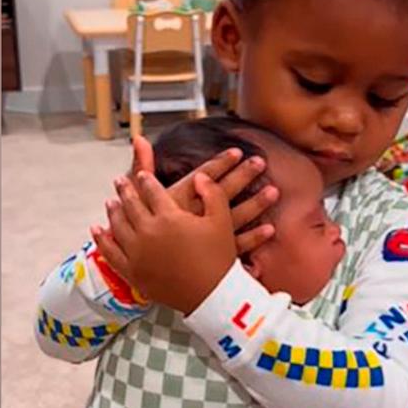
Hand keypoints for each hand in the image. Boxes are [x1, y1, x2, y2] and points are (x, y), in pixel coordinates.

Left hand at [91, 170, 236, 314]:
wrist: (212, 296)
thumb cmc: (219, 258)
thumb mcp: (221, 221)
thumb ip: (211, 193)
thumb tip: (199, 177)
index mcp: (169, 216)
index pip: (152, 191)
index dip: (146, 180)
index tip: (142, 175)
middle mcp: (148, 232)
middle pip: (131, 204)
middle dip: (125, 190)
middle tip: (120, 182)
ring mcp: (137, 253)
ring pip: (117, 225)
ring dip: (113, 211)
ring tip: (111, 203)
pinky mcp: (132, 272)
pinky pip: (110, 253)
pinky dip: (101, 240)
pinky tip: (97, 230)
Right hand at [128, 134, 277, 251]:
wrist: (135, 268)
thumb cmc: (136, 231)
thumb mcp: (136, 197)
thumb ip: (141, 166)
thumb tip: (140, 138)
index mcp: (176, 200)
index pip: (203, 175)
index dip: (221, 163)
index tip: (237, 152)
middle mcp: (192, 217)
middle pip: (222, 192)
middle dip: (243, 175)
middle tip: (260, 162)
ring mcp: (202, 238)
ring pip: (234, 218)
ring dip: (255, 204)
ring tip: (273, 191)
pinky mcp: (209, 257)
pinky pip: (236, 247)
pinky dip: (253, 238)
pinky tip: (269, 229)